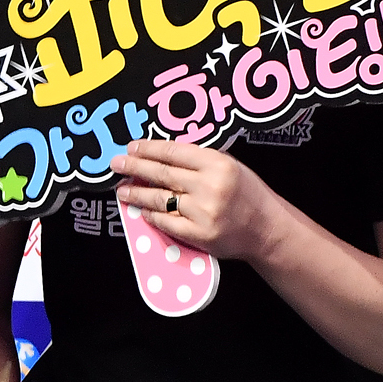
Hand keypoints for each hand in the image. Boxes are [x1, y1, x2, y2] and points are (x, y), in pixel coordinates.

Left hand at [113, 140, 286, 262]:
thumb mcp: (229, 166)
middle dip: (134, 167)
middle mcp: (209, 186)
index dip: (147, 149)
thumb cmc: (247, 194)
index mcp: (217, 164)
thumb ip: (198, 160)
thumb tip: (159, 154)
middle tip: (115, 164)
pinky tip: (140, 209)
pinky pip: (165, 221)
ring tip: (121, 189)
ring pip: (158, 198)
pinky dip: (150, 214)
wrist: (267, 229)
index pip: (172, 152)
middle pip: (161, 173)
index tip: (131, 147)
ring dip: (136, 192)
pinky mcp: (198, 234)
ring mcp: (203, 212)